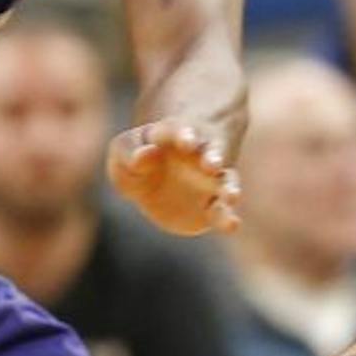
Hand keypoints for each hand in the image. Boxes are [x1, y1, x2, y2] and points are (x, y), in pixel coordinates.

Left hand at [108, 120, 239, 235]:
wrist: (155, 184)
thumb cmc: (139, 161)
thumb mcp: (123, 153)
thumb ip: (130, 153)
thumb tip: (146, 154)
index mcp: (174, 136)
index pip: (180, 131)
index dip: (184, 135)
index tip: (186, 142)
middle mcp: (198, 154)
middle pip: (211, 152)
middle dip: (213, 157)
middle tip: (211, 164)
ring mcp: (210, 179)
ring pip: (225, 180)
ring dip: (229, 187)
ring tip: (231, 196)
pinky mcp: (213, 205)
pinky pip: (223, 211)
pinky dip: (228, 218)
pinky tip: (231, 225)